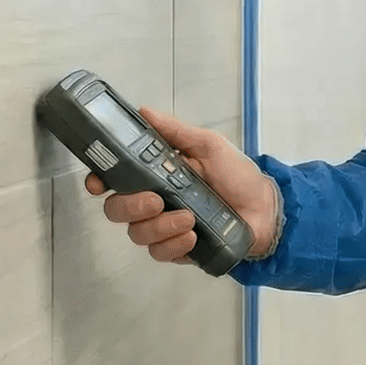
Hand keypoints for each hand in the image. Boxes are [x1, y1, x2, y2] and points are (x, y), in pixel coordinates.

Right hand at [86, 107, 280, 264]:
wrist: (266, 210)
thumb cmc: (239, 176)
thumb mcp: (209, 146)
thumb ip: (176, 132)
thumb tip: (144, 112)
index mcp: (156, 174)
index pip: (115, 178)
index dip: (100, 180)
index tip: (99, 183)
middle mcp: (154, 201)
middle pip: (117, 209)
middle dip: (130, 206)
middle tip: (155, 200)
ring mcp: (164, 227)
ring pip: (137, 233)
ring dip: (159, 226)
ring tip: (188, 218)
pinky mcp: (178, 249)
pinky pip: (160, 252)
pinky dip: (174, 244)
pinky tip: (192, 234)